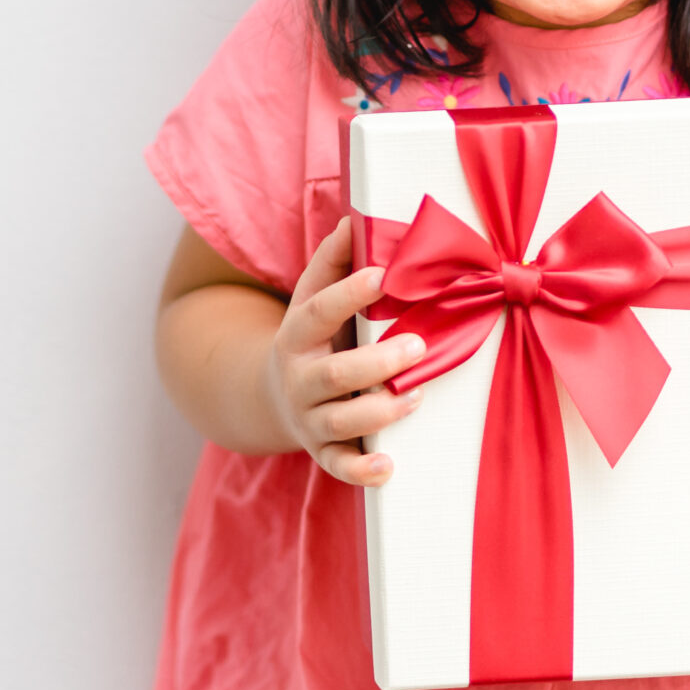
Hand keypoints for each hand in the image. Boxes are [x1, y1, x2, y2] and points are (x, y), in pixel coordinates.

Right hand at [265, 217, 428, 485]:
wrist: (272, 396)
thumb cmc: (311, 339)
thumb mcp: (311, 299)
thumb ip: (332, 262)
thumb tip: (354, 219)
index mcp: (297, 334)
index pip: (319, 311)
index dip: (348, 293)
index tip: (381, 275)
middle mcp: (300, 379)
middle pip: (335, 373)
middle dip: (377, 361)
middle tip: (418, 346)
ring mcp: (310, 418)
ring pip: (341, 421)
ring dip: (380, 411)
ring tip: (415, 395)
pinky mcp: (323, 451)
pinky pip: (340, 466)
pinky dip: (363, 470)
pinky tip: (388, 465)